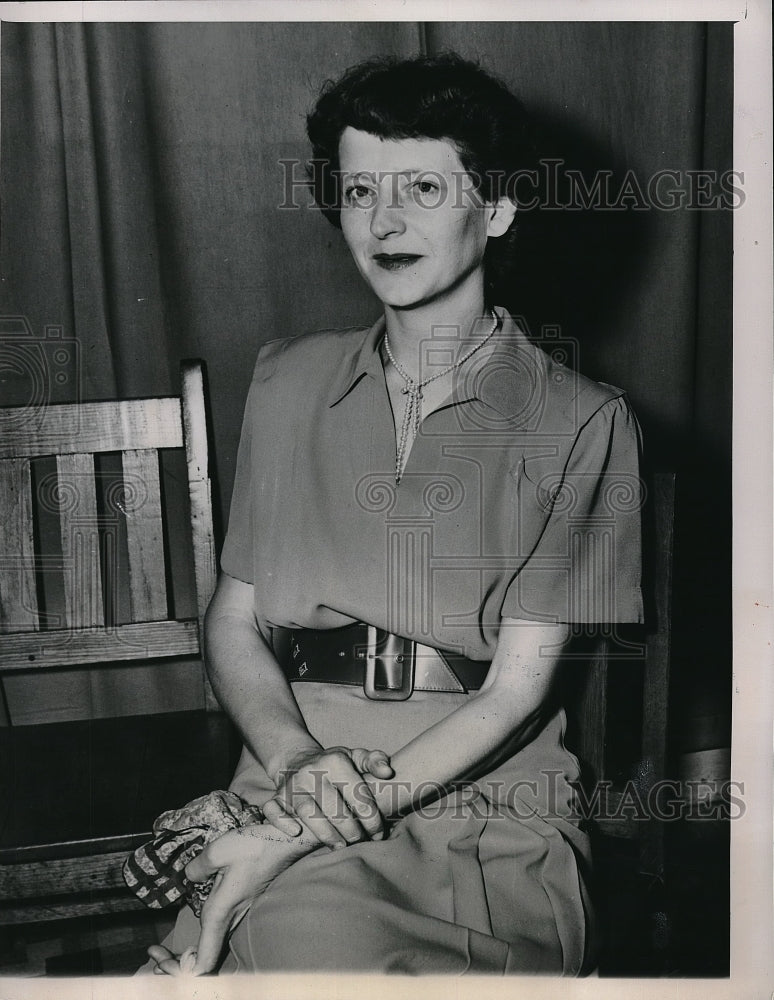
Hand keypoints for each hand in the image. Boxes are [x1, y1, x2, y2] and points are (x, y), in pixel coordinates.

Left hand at [147, 824, 315, 975]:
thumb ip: (195, 868)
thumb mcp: (217, 852)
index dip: (178, 971)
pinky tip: (187, 929)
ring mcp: (236, 915)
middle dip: (174, 965)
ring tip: (162, 952)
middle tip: (152, 957)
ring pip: (208, 949)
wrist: (286, 841)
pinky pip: (215, 935)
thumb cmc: (255, 847)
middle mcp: (228, 920)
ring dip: (184, 956)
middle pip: (201, 962)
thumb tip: (189, 876)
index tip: (158, 958)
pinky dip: (196, 942)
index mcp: (220, 913)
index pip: (201, 965)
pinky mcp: (239, 906)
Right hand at [263, 746, 393, 848]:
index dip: (372, 819)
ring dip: (326, 834)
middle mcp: (312, 771)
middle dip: (352, 831)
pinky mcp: (276, 797)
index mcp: (335, 760)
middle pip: (335, 808)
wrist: (297, 760)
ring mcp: (292, 785)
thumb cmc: (335, 764)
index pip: (358, 795)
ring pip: (309, 813)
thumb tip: (388, 772)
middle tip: (362, 843)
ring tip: (341, 847)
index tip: (379, 834)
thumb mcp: (355, 756)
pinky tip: (297, 833)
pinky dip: (282, 823)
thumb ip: (375, 760)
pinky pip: (273, 811)